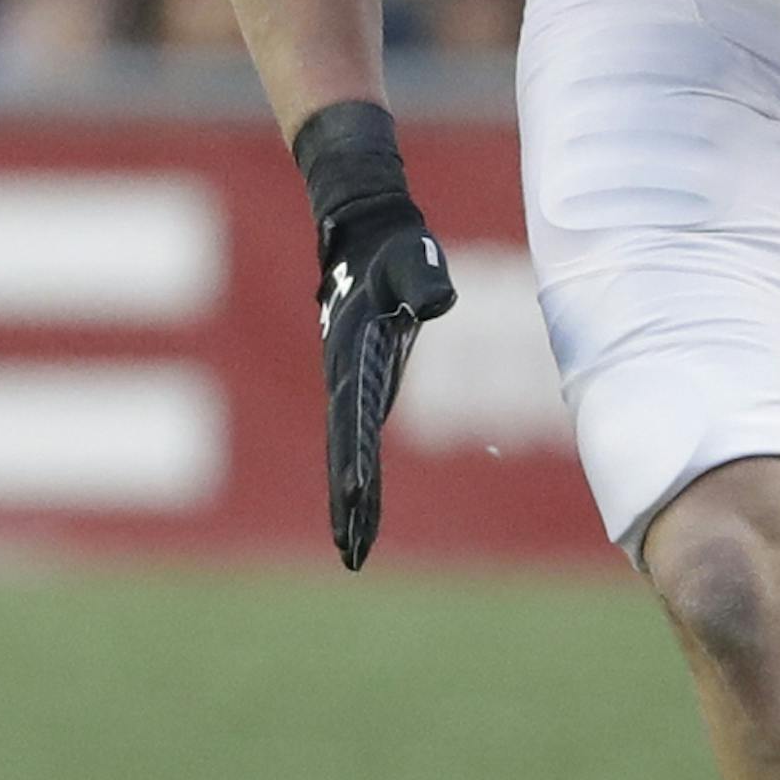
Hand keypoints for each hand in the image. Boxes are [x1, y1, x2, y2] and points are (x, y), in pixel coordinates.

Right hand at [293, 104, 455, 570]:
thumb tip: (434, 303)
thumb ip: (423, 279)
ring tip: (352, 547)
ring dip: (349, 499)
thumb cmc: (393, 239)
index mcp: (353, 355)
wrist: (361, 224)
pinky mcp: (360, 379)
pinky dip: (357, 472)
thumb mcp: (413, 254)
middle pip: (346, 452)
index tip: (359, 503)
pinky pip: (357, 435)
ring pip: (348, 450)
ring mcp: (350, 381)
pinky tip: (361, 503)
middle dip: (348, 505)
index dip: (357, 465)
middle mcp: (345, 376)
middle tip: (352, 555)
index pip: (356, 422)